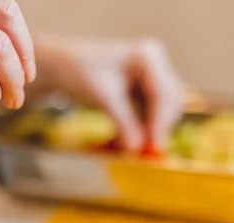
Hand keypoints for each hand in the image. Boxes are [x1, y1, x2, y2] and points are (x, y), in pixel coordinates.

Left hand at [34, 35, 182, 151]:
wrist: (63, 66)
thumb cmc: (79, 73)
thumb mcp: (102, 98)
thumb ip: (124, 123)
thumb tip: (138, 149)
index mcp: (147, 56)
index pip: (163, 94)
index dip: (160, 123)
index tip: (154, 148)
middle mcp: (156, 64)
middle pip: (169, 103)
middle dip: (159, 129)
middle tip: (147, 154)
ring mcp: (153, 77)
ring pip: (164, 111)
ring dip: (153, 131)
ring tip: (137, 150)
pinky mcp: (147, 91)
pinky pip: (153, 115)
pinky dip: (145, 129)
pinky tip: (131, 142)